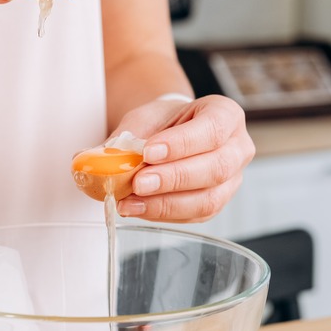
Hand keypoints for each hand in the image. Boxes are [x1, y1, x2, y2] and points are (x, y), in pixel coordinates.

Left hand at [113, 95, 254, 222]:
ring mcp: (231, 179)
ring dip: (165, 203)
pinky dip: (163, 213)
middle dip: (173, 178)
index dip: (182, 143)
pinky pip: (195, 215)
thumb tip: (93, 159)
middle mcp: (237, 147)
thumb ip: (125, 139)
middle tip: (138, 182)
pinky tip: (137, 208)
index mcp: (225, 114)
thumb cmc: (163, 124)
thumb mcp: (144, 120)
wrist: (168, 135)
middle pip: (216, 168)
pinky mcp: (216, 203)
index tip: (148, 151)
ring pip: (208, 199)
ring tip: (130, 202)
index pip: (212, 129)